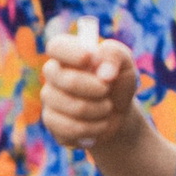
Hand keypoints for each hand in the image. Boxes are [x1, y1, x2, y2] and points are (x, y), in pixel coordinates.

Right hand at [40, 34, 145, 153]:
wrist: (118, 113)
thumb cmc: (118, 82)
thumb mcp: (124, 63)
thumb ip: (115, 56)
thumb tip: (104, 73)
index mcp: (67, 54)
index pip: (56, 47)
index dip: (71, 53)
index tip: (90, 58)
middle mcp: (53, 75)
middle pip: (64, 79)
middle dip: (95, 88)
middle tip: (107, 90)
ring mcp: (50, 100)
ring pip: (73, 107)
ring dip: (99, 110)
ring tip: (107, 108)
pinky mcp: (52, 123)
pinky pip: (70, 128)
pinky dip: (94, 128)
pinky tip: (100, 124)